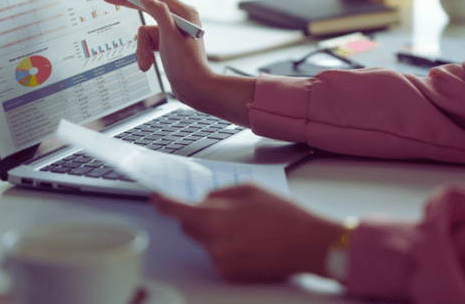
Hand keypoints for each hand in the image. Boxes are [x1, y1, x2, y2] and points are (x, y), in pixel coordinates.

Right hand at [101, 0, 212, 103]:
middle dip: (127, 6)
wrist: (194, 89)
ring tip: (147, 61)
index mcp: (184, 12)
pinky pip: (148, 42)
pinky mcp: (167, 42)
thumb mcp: (170, 36)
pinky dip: (145, 53)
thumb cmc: (186, 65)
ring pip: (145, 32)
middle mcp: (179, 18)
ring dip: (142, 48)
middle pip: (147, 6)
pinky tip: (150, 64)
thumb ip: (158, 13)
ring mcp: (172, 31)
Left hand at [152, 184, 345, 282]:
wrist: (308, 245)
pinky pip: (217, 255)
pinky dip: (226, 247)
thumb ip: (220, 193)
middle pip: (188, 226)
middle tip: (224, 210)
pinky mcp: (230, 274)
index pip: (176, 210)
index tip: (156, 197)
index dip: (163, 202)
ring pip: (204, 241)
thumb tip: (205, 200)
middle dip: (197, 216)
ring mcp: (222, 261)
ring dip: (215, 232)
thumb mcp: (250, 190)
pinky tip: (249, 242)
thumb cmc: (284, 216)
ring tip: (247, 227)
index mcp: (217, 218)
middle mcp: (214, 243)